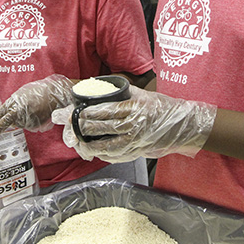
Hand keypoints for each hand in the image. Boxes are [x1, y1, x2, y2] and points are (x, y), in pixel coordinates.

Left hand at [0, 75, 73, 145]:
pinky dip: (30, 121)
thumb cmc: (39, 91)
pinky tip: (37, 113)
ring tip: (31, 109)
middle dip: (3, 125)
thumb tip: (7, 115)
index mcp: (14, 104)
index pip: (0, 117)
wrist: (55, 94)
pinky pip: (28, 125)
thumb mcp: (21, 94)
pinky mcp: (34, 126)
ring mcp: (27, 121)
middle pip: (8, 122)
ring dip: (21, 119)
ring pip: (19, 124)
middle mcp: (19, 114)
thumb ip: (12, 104)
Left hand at [52, 86, 216, 162]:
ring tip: (71, 137)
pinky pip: (111, 155)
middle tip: (61, 122)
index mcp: (130, 109)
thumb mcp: (141, 94)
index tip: (63, 112)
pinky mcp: (134, 153)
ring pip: (100, 146)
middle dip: (74, 125)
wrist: (182, 126)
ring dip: (83, 142)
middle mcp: (130, 127)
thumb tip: (98, 88)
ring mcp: (132, 143)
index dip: (77, 112)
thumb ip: (120, 92)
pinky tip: (89, 148)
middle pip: (95, 128)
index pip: (97, 111)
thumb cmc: (162, 107)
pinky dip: (97, 152)